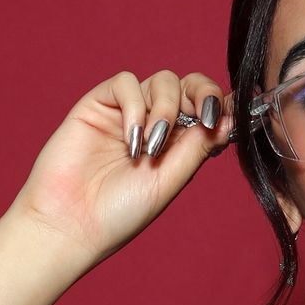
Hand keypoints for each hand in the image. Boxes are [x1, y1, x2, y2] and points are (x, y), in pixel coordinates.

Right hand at [10, 70, 232, 264]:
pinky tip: (130, 140)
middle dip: (203, 95)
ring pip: (163, 80)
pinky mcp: (98, 105)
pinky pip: (126, 83)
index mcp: (178, 144)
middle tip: (204, 119)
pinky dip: (135, 106)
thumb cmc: (120, 212)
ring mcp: (128, 113)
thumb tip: (232, 118)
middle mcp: (155, 124)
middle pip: (189, 86)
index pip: (207, 108)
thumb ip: (199, 147)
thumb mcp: (171, 180)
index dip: (220, 104)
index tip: (228, 115)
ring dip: (166, 109)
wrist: (72, 223)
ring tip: (150, 146)